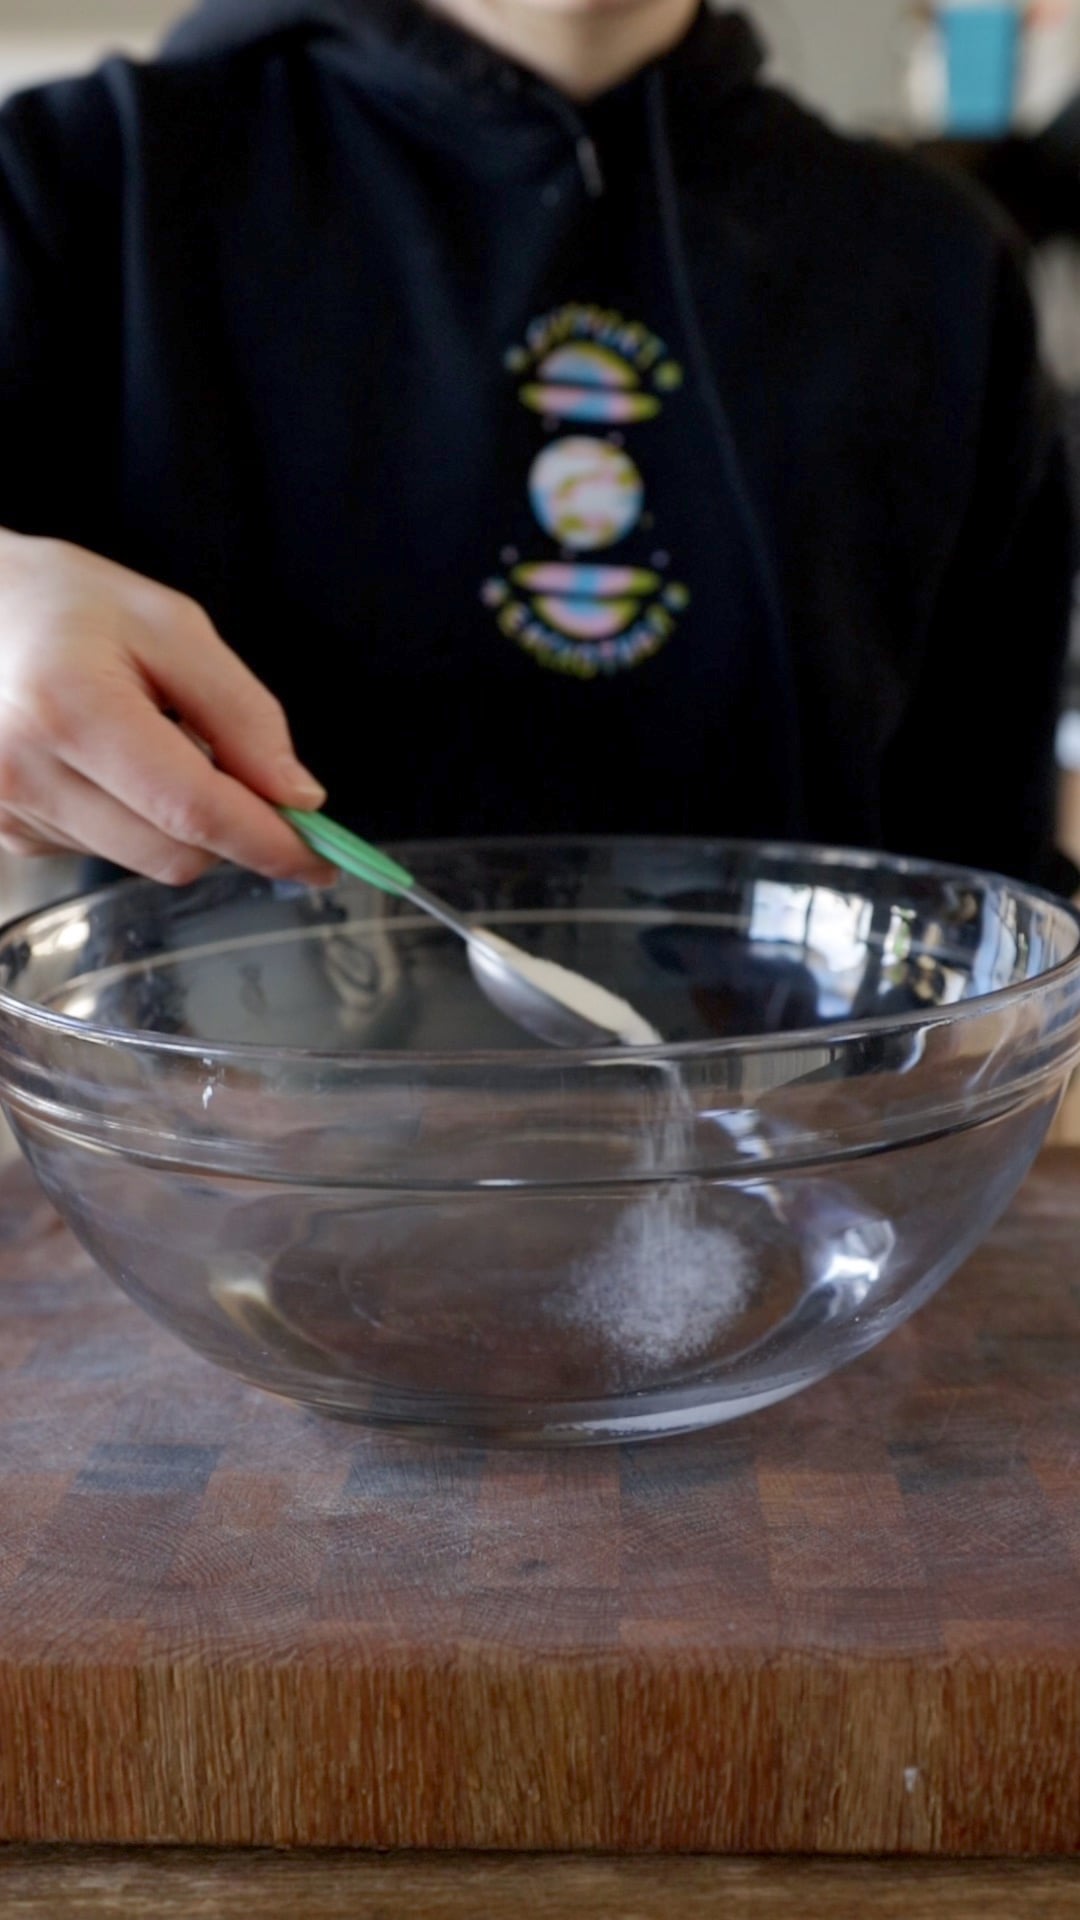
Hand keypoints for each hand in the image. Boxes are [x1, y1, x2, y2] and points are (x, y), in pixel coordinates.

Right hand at [0, 531, 335, 886]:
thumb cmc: (61, 603)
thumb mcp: (167, 626)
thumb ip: (242, 712)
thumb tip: (298, 797)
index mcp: (72, 709)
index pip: (196, 810)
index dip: (271, 843)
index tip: (323, 861)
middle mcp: (26, 773)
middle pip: (177, 853)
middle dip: (231, 830)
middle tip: (243, 774)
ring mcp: (7, 811)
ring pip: (145, 859)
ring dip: (177, 821)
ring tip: (147, 741)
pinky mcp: (3, 831)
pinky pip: (106, 852)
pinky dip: (134, 820)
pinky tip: (107, 763)